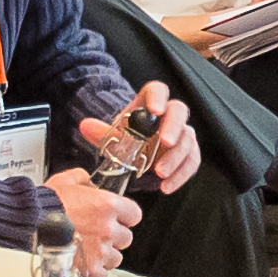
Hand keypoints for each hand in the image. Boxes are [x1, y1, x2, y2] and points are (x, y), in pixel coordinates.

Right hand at [46, 170, 141, 276]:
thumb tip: (89, 184)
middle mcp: (108, 228)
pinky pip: (102, 276)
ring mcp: (100, 250)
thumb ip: (83, 180)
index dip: (124, 217)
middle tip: (97, 235)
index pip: (134, 214)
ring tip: (88, 251)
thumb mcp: (66, 180)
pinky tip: (85, 265)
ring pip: (115, 258)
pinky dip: (94, 273)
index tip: (117, 218)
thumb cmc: (44, 203)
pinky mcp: (89, 268)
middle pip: (126, 238)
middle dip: (113, 237)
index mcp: (108, 205)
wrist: (28, 223)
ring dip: (105, 255)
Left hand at [94, 81, 203, 196]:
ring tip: (160, 172)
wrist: (135, 156)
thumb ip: (100, 132)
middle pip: (179, 112)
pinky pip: (192, 162)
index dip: (158, 98)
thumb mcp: (112, 136)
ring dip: (176, 158)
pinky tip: (167, 185)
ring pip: (188, 139)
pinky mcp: (187, 153)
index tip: (155, 110)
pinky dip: (181, 175)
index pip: (157, 91)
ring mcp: (181, 134)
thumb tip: (85, 126)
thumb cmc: (126, 140)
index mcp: (149, 104)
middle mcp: (168, 116)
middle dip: (174, 127)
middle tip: (166, 142)